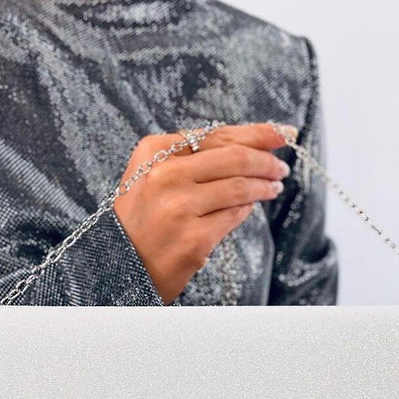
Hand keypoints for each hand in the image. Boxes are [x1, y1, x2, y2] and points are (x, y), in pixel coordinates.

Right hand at [113, 122, 295, 303]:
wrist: (117, 265)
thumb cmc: (139, 220)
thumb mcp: (151, 176)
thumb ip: (189, 158)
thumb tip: (247, 144)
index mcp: (153, 151)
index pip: (217, 134)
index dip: (256, 133)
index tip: (281, 133)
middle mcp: (165, 175)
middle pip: (234, 157)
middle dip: (266, 159)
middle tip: (281, 165)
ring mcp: (180, 207)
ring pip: (240, 187)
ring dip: (264, 185)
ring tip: (274, 186)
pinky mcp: (195, 238)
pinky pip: (234, 216)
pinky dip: (247, 208)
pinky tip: (253, 206)